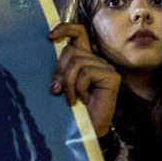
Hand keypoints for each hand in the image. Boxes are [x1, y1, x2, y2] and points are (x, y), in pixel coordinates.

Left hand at [48, 23, 120, 137]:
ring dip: (68, 84)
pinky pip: (86, 73)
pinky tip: (84, 101)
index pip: (79, 33)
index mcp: (85, 59)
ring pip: (77, 62)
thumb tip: (50, 48)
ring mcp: (106, 67)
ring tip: (71, 100)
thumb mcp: (62, 85)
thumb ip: (60, 69)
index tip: (49, 37)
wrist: (86, 131)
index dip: (65, 29)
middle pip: (71, 50)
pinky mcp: (111, 76)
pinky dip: (79, 88)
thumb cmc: (72, 110)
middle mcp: (96, 60)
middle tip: (56, 91)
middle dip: (60, 71)